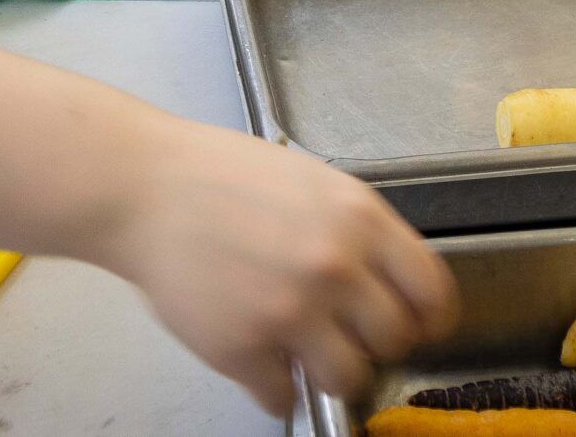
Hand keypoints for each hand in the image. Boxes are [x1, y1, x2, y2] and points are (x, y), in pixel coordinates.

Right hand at [93, 116, 458, 415]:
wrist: (143, 189)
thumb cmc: (220, 177)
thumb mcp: (312, 183)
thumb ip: (357, 232)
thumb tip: (391, 286)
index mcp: (359, 219)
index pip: (432, 292)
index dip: (428, 318)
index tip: (417, 326)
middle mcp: (334, 267)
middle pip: (394, 341)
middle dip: (373, 342)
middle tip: (346, 332)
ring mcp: (289, 312)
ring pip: (347, 379)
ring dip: (329, 372)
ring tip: (304, 350)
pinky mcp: (243, 349)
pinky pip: (281, 397)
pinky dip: (272, 387)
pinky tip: (257, 356)